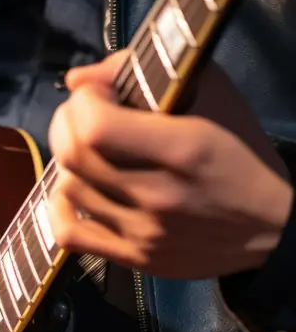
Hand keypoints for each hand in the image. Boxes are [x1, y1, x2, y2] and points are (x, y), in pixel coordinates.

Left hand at [48, 51, 292, 278]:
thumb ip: (145, 72)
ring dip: (66, 162)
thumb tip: (78, 80)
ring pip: (67, 190)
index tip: (96, 93)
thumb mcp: (212, 94)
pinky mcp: (135, 259)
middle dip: (66, 123)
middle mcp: (157, 195)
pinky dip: (59, 208)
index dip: (82, 101)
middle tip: (82, 115)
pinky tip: (77, 191)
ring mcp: (143, 232)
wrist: (272, 226)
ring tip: (87, 151)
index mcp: (182, 149)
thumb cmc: (243, 152)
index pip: (95, 126)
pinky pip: (69, 235)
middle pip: (74, 156)